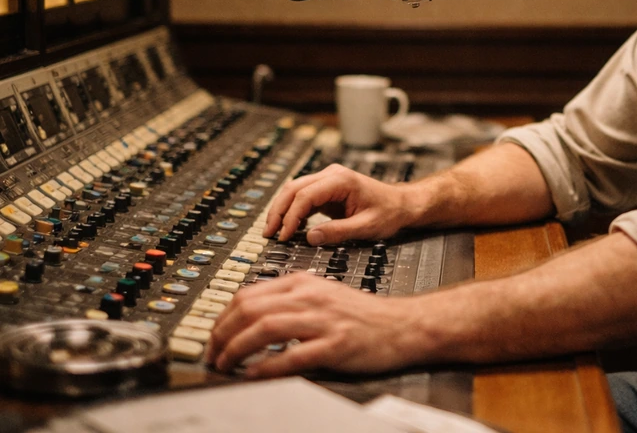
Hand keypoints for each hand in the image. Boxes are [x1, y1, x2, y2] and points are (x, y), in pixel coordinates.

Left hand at [206, 272, 421, 376]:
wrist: (401, 325)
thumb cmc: (362, 315)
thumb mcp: (322, 294)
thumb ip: (289, 300)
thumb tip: (249, 318)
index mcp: (303, 282)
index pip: (247, 294)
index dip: (222, 318)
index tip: (214, 336)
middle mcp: (310, 297)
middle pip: (249, 309)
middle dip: (221, 334)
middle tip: (212, 353)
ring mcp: (322, 320)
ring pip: (264, 328)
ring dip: (236, 350)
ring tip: (224, 365)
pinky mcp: (334, 345)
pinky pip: (291, 356)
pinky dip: (266, 367)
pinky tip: (253, 376)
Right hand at [263, 164, 413, 244]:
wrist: (402, 204)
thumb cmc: (389, 212)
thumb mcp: (366, 227)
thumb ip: (338, 232)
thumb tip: (309, 238)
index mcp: (341, 180)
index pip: (306, 195)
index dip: (291, 216)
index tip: (284, 236)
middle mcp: (332, 175)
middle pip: (294, 188)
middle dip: (278, 211)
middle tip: (268, 233)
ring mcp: (328, 180)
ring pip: (295, 190)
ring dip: (282, 210)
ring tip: (272, 232)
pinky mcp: (327, 189)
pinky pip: (303, 197)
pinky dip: (292, 211)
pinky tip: (287, 227)